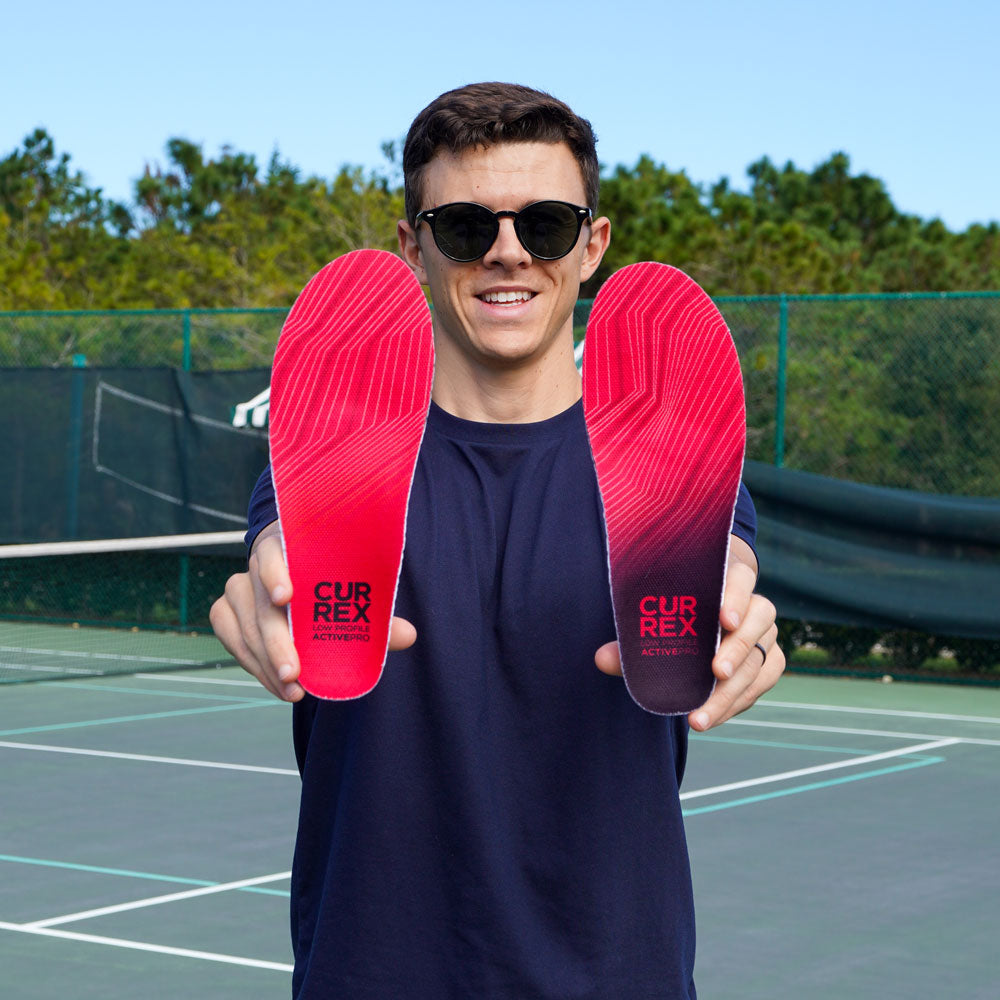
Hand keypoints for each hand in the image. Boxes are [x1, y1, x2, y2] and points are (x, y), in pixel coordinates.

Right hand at [209, 521, 416, 700]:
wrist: (299, 573)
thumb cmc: (332, 578)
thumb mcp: (354, 587)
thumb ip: (377, 613)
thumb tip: (409, 635)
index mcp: (289, 544)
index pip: (274, 551)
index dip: (276, 572)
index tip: (285, 597)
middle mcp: (258, 564)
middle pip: (260, 604)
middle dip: (277, 643)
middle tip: (295, 675)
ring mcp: (238, 587)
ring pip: (243, 627)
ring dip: (266, 664)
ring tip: (294, 691)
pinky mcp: (225, 610)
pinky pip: (231, 638)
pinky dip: (253, 665)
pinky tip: (277, 685)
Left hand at [593, 535, 784, 728]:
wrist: (705, 615)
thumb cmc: (677, 611)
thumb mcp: (657, 616)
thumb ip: (632, 638)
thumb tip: (602, 659)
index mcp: (725, 578)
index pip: (740, 578)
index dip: (735, 596)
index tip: (723, 620)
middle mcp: (752, 604)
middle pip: (758, 620)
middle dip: (737, 648)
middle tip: (716, 672)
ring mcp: (764, 633)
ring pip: (763, 658)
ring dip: (733, 690)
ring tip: (701, 716)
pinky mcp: (769, 660)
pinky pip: (763, 682)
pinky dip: (737, 702)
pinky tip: (711, 716)